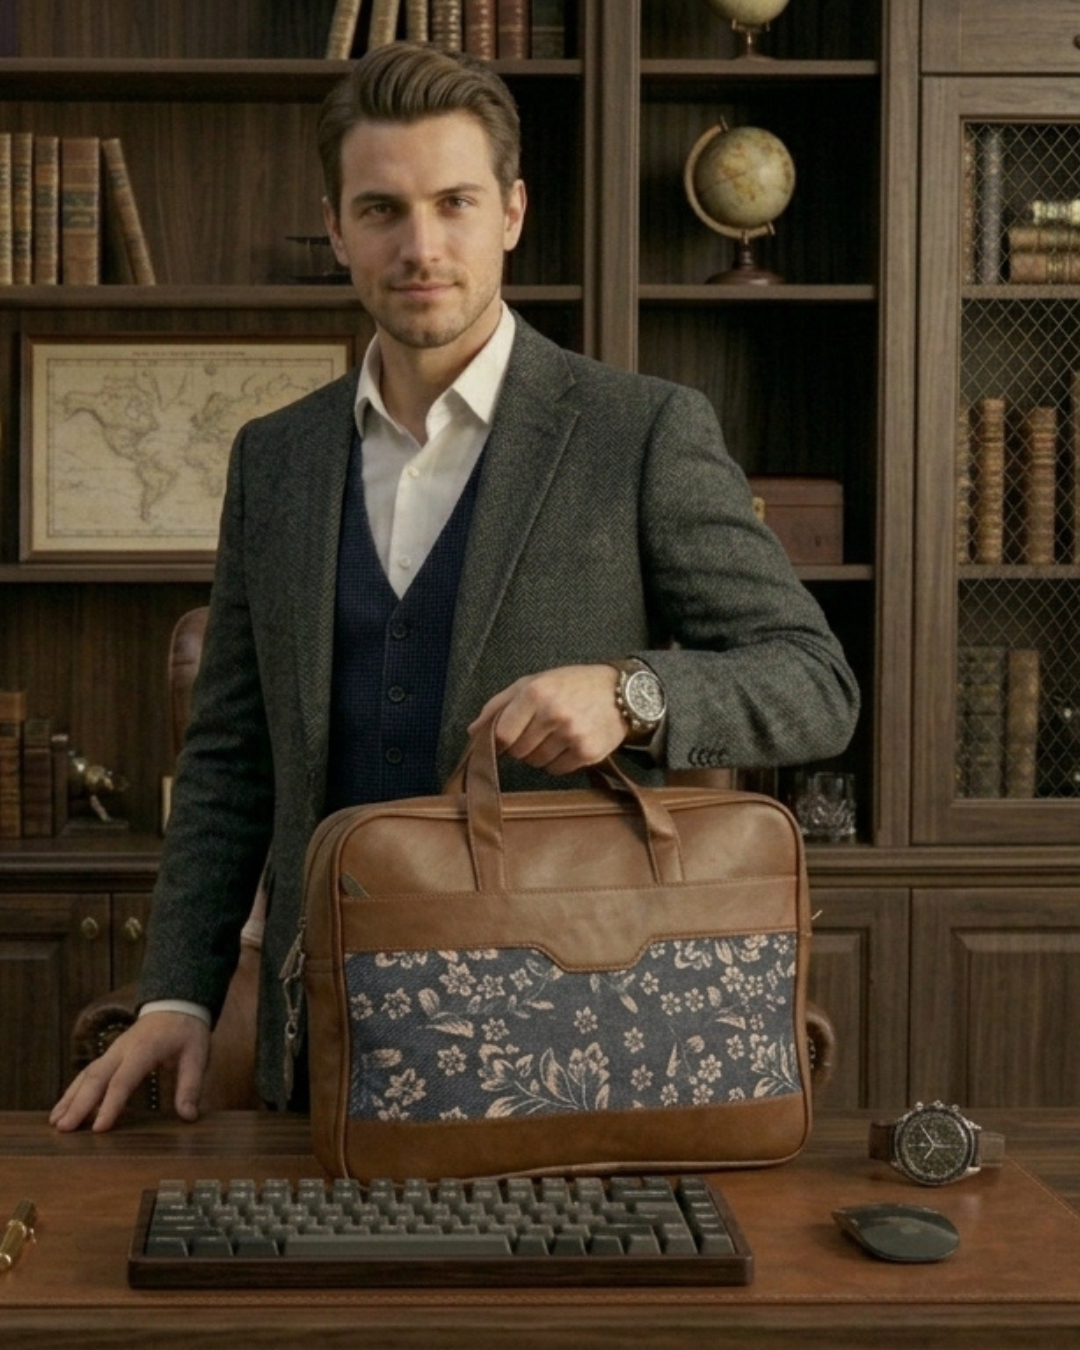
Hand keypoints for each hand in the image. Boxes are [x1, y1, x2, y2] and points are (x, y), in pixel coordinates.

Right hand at [49, 1011, 210, 1132]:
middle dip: (79, 1104)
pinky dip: (74, 1091)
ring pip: (86, 1075)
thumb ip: (191, 1086)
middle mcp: (122, 1049)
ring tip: (56, 1123)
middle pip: (96, 1077)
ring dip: (70, 1098)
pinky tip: (63, 1109)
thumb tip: (189, 1116)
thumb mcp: (197, 1055)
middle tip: (65, 1129)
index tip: (99, 1128)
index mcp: (144, 1049)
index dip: (110, 1104)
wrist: (176, 1004)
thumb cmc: (187, 1031)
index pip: (123, 1080)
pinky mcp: (109, 1055)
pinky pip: (88, 1073)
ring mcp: (113, 1051)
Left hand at [468, 664, 625, 774]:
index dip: (498, 742)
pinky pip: (557, 770)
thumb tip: (473, 732)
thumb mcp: (533, 682)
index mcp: (535, 693)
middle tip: (538, 730)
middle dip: (522, 745)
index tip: (503, 741)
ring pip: (537, 763)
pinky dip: (558, 762)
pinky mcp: (588, 753)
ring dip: (540, 754)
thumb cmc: (572, 685)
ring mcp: (572, 735)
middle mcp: (553, 714)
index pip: (501, 734)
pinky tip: (569, 743)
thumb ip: (499, 705)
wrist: (621, 692)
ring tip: (556, 734)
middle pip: (518, 751)